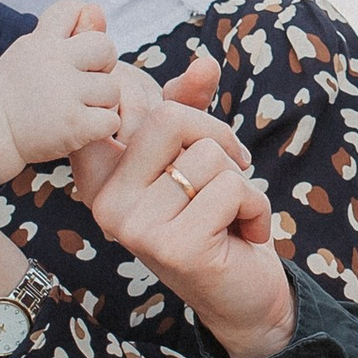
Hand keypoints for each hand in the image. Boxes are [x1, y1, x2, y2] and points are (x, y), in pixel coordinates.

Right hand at [0, 0, 127, 181]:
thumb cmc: (13, 93)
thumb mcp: (28, 53)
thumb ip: (61, 32)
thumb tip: (96, 7)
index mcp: (41, 41)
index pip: (73, 8)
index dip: (80, 26)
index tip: (71, 51)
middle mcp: (55, 61)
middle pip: (106, 47)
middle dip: (102, 66)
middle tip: (84, 83)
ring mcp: (66, 93)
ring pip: (112, 88)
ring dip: (101, 102)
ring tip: (79, 109)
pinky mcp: (75, 124)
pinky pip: (111, 120)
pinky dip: (101, 128)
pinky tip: (82, 128)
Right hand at [77, 56, 295, 357]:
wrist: (243, 295)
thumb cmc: (214, 218)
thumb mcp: (195, 154)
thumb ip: (190, 104)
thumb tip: (204, 62)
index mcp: (100, 177)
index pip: (121, 103)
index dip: (154, 98)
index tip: (181, 127)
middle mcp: (106, 203)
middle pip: (171, 118)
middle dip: (219, 137)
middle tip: (231, 171)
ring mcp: (135, 228)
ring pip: (209, 155)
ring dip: (241, 180)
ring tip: (231, 213)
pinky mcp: (175, 248)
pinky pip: (233, 189)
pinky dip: (256, 206)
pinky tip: (244, 235)